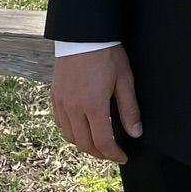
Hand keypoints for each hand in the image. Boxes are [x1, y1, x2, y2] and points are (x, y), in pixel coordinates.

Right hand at [50, 44, 140, 165]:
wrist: (82, 34)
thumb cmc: (106, 54)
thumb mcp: (124, 80)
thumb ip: (129, 109)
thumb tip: (135, 133)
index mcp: (93, 105)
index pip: (103, 142)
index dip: (113, 154)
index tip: (122, 157)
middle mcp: (73, 108)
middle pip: (84, 144)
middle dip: (100, 154)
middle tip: (112, 154)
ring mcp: (61, 103)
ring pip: (70, 136)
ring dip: (84, 145)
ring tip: (98, 144)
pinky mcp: (54, 96)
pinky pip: (61, 123)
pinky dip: (71, 132)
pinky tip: (82, 129)